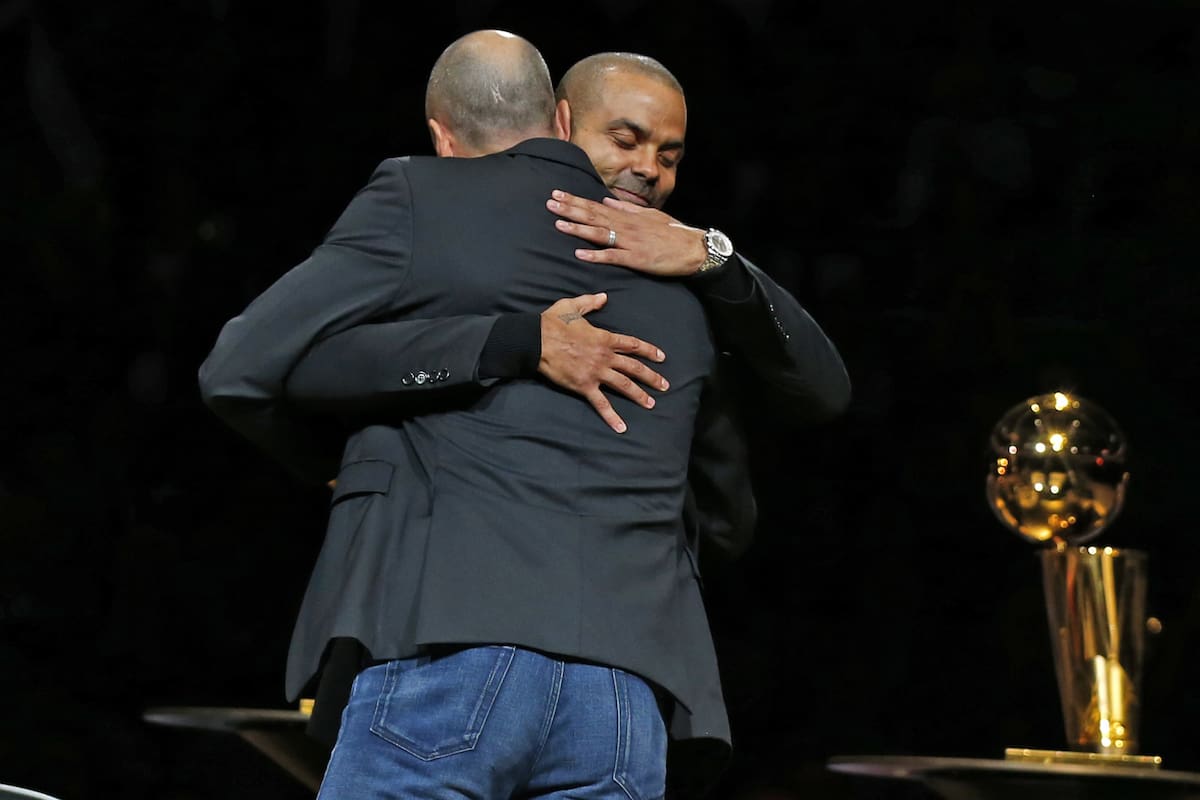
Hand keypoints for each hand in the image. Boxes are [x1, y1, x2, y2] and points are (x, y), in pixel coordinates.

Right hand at [539, 293, 668, 432]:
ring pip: (624, 385)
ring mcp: (596, 372)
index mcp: (605, 338)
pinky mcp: (585, 386)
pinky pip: (601, 404)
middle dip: (652, 377)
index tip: (661, 357)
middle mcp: (605, 356)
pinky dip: (612, 416)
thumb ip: (591, 302)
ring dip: (639, 395)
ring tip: (651, 404)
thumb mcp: (572, 305)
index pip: (633, 345)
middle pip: (634, 368)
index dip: (649, 351)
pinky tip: (621, 427)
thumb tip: (604, 297)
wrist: (537, 341)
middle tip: (665, 385)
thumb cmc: (553, 322)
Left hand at [547, 190, 708, 275]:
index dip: (575, 200)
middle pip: (593, 217)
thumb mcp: (650, 215)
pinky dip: (596, 255)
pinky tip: (580, 254)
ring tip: (558, 224)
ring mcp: (631, 242)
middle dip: (570, 209)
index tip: (558, 194)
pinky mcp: (637, 259)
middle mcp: (627, 227)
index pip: (596, 206)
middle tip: (550, 203)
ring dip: (578, 229)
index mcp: (628, 217)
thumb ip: (627, 209)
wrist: (694, 249)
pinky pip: (613, 257)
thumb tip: (606, 200)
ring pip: (600, 234)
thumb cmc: (673, 233)